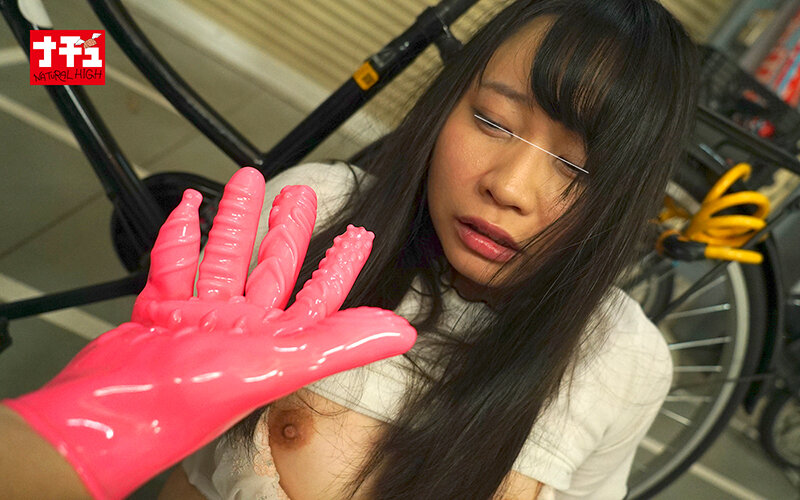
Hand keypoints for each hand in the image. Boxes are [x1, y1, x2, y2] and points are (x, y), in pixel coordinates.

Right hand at [4, 167, 415, 498]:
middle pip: (272, 267)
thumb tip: (400, 333)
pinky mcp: (160, 313)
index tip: (358, 236)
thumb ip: (339, 343)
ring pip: (225, 258)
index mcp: (275, 341)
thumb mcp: (277, 364)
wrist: (109, 413)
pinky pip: (175, 265)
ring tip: (248, 180)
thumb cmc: (189, 399)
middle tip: (301, 193)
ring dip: (237, 220)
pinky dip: (182, 235)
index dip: (341, 265)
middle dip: (288, 229)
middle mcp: (242, 329)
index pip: (320, 296)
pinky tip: (189, 208)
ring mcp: (200, 320)